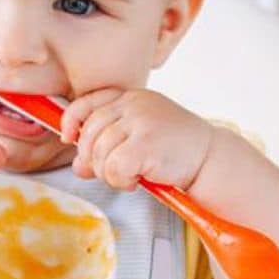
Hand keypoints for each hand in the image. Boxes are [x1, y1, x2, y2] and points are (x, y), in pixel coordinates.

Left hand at [60, 88, 212, 191]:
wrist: (210, 159)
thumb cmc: (175, 150)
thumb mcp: (138, 140)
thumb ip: (106, 147)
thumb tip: (79, 166)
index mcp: (130, 98)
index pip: (87, 102)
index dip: (71, 120)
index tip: (68, 137)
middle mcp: (133, 104)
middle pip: (89, 133)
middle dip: (92, 159)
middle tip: (111, 172)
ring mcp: (140, 121)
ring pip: (99, 154)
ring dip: (109, 174)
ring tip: (131, 176)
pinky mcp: (146, 143)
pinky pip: (113, 168)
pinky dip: (120, 181)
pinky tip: (137, 180)